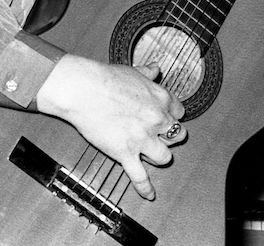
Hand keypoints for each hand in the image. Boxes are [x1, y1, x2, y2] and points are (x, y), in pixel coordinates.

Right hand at [35, 54, 185, 199]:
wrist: (84, 90)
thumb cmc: (105, 78)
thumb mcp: (133, 71)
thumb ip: (148, 72)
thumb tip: (156, 68)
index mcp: (160, 98)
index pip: (179, 112)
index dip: (172, 116)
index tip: (166, 118)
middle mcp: (156, 119)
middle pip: (176, 135)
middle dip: (169, 137)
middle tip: (160, 136)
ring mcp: (142, 138)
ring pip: (164, 157)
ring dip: (159, 156)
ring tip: (151, 155)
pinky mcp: (126, 153)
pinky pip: (140, 176)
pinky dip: (146, 188)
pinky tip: (150, 195)